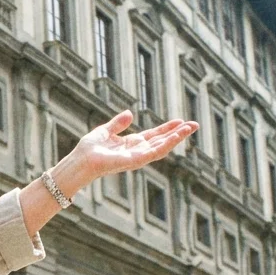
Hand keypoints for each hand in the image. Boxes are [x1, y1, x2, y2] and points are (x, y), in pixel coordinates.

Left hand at [60, 114, 198, 187]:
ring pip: (162, 147)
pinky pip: (154, 152)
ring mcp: (138, 157)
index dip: (168, 128)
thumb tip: (130, 113)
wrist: (81, 161)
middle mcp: (137, 151)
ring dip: (176, 138)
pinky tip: (176, 137)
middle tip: (194, 124)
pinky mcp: (135, 161)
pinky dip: (166, 144)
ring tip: (189, 129)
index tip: (181, 121)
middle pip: (162, 141)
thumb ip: (117, 123)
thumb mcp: (105, 131)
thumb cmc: (89, 149)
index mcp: (132, 144)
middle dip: (178, 133)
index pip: (154, 136)